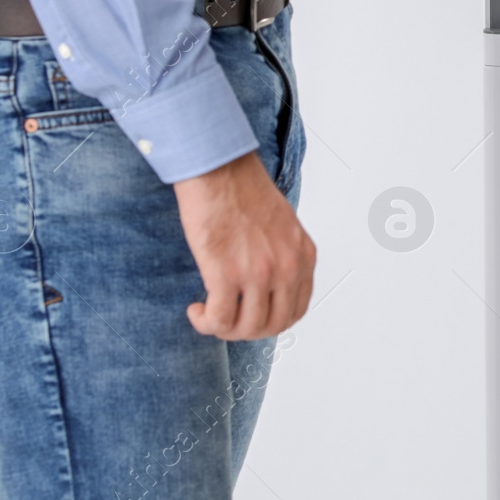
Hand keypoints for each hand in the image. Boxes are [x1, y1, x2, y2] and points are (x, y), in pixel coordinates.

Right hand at [174, 150, 316, 340]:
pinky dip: (206, 323)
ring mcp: (259, 272)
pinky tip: (196, 310)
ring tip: (208, 314)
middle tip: (227, 320)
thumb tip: (267, 285)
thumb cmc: (243, 189)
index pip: (297, 308)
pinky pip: (220, 319)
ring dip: (224, 329)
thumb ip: (282, 254)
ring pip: (247, 328)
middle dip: (247, 330)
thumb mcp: (282, 224)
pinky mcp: (226, 274)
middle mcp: (287, 266)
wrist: (219, 168)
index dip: (271, 320)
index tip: (251, 315)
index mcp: (303, 254)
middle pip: (273, 325)